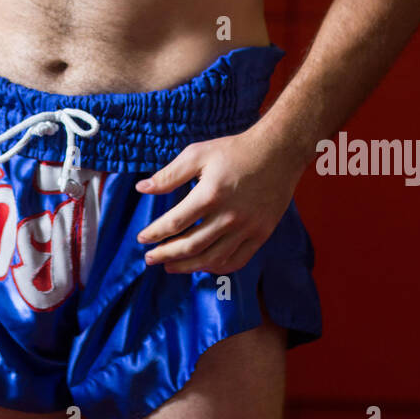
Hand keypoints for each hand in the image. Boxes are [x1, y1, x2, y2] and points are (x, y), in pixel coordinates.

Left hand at [134, 127, 301, 274]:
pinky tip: (202, 265)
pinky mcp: (261, 234)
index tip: (142, 238)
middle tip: (150, 258)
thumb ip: (169, 174)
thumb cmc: (235, 151)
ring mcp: (247, 228)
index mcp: (210, 194)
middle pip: (191, 246)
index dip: (155, 233)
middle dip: (166, 254)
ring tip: (170, 266)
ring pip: (212, 258)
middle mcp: (229, 216)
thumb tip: (142, 188)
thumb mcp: (198, 154)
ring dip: (187, 266)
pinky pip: (237, 260)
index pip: (175, 222)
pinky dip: (217, 267)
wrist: (277, 153)